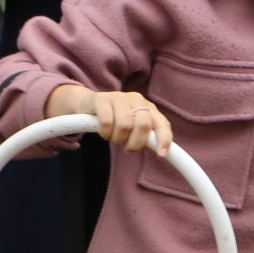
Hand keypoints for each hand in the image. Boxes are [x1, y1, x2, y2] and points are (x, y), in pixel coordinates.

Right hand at [50, 84, 169, 155]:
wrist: (89, 104)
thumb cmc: (116, 119)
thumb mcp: (134, 127)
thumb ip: (147, 136)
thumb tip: (161, 152)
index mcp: (149, 107)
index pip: (162, 124)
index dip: (164, 139)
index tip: (160, 155)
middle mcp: (137, 99)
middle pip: (143, 124)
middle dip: (135, 143)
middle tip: (128, 149)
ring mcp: (119, 97)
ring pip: (125, 124)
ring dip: (118, 138)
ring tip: (113, 138)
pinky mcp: (102, 98)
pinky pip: (107, 121)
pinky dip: (105, 133)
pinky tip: (104, 133)